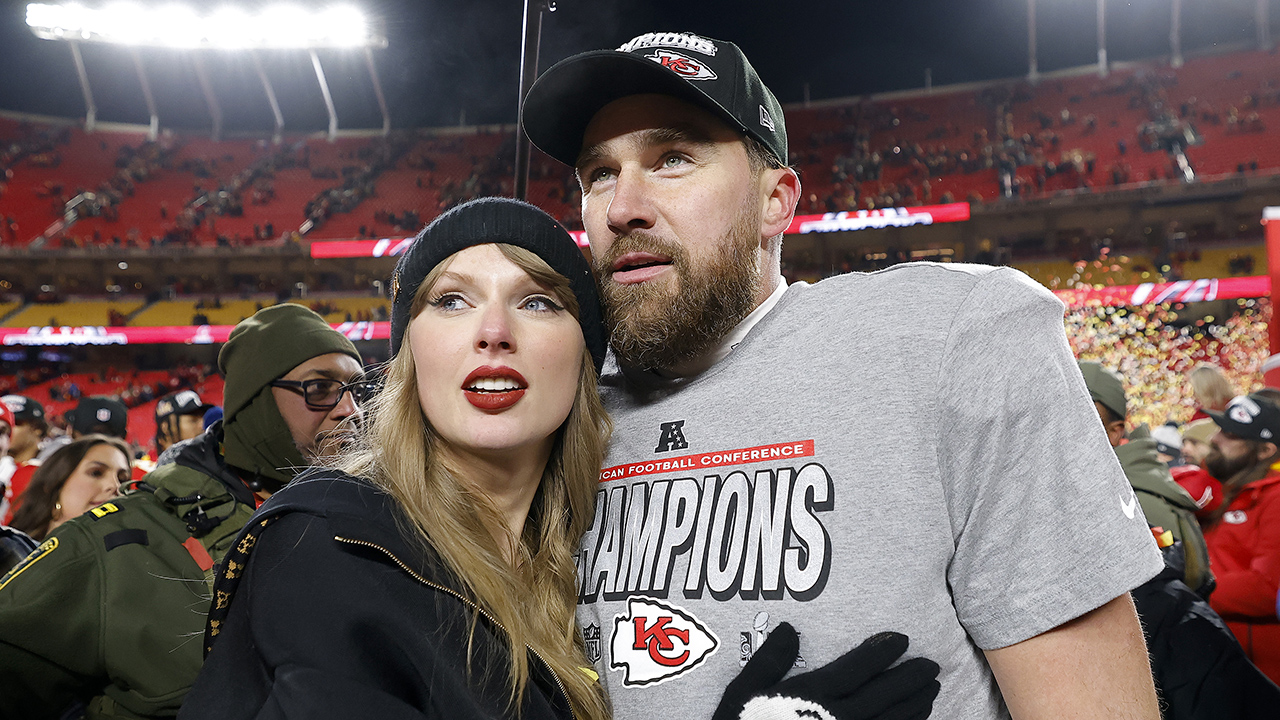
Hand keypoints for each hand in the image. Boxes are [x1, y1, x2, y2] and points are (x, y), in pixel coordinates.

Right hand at [712, 624, 939, 719]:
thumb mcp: (743, 694)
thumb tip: (789, 627)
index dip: (881, 652)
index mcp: (811, 697)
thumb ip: (768, 662)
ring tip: (933, 689)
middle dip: (909, 679)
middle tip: (932, 665)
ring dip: (914, 705)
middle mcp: (835, 719)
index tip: (903, 638)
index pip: (855, 669)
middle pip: (882, 696)